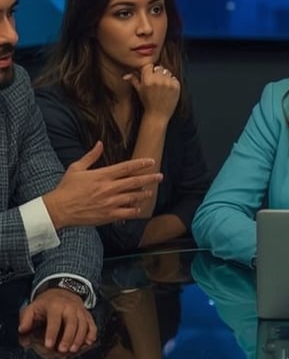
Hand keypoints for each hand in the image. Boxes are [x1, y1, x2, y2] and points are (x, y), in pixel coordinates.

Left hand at [19, 288, 96, 352]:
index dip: (52, 333)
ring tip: (73, 350)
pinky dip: (92, 333)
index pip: (55, 320)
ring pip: (83, 324)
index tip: (49, 345)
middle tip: (63, 350)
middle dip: (68, 338)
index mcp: (55, 306)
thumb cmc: (47, 303)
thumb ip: (26, 318)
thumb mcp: (33, 307)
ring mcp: (80, 311)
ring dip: (79, 338)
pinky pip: (92, 324)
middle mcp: (70, 307)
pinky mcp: (86, 314)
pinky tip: (89, 342)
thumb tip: (23, 330)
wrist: (63, 291)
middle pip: (72, 323)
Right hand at [43, 141, 162, 228]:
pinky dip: (134, 210)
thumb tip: (100, 143)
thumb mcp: (76, 168)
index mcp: (102, 176)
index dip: (141, 164)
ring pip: (133, 197)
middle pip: (135, 182)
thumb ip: (91, 156)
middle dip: (149, 178)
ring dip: (144, 194)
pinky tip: (139, 208)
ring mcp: (109, 203)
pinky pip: (126, 213)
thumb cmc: (66, 188)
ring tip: (150, 192)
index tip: (151, 161)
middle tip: (160, 176)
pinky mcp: (108, 215)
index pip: (126, 167)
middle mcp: (108, 188)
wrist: (58, 209)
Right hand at [123, 63, 180, 121]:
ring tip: (162, 86)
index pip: (149, 66)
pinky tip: (168, 90)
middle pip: (159, 68)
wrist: (158, 115)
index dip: (149, 70)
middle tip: (156, 82)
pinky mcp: (176, 87)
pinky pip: (174, 78)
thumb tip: (125, 76)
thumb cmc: (147, 102)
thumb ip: (133, 80)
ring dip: (165, 77)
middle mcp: (158, 80)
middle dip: (157, 73)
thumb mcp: (139, 91)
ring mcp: (168, 83)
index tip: (149, 75)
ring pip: (167, 72)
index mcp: (147, 80)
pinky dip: (172, 82)